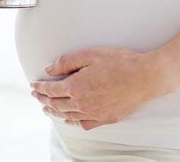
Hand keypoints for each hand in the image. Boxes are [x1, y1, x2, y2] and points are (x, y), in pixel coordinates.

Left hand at [29, 47, 173, 130]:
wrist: (146, 77)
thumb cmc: (120, 63)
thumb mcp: (90, 55)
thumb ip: (66, 62)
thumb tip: (49, 69)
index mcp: (76, 87)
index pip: (51, 90)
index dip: (40, 87)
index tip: (33, 85)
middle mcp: (82, 104)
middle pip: (56, 104)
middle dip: (43, 99)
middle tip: (37, 96)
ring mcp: (94, 114)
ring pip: (68, 116)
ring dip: (55, 112)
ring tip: (48, 108)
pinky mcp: (106, 119)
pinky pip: (84, 124)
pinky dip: (73, 122)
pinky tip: (71, 119)